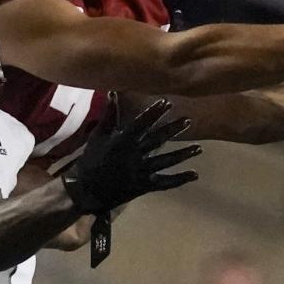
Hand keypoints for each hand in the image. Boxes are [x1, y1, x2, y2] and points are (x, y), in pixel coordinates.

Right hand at [61, 94, 199, 212]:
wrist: (85, 189)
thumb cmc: (91, 159)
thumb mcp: (98, 136)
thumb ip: (108, 115)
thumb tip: (113, 93)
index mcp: (123, 140)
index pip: (142, 123)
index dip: (155, 112)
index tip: (167, 103)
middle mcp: (134, 154)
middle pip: (158, 139)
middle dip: (173, 129)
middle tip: (188, 120)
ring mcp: (141, 171)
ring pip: (166, 161)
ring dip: (183, 154)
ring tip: (198, 148)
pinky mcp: (144, 185)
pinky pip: (165, 182)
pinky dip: (180, 179)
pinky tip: (194, 174)